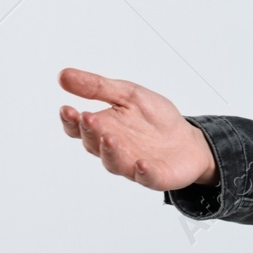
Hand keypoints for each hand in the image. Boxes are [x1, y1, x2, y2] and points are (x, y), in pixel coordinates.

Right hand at [58, 68, 218, 189]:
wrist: (189, 140)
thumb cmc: (155, 119)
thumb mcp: (128, 95)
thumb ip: (98, 87)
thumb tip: (63, 75)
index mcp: (104, 128)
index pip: (78, 127)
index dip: (71, 120)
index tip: (67, 109)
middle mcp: (113, 149)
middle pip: (93, 143)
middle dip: (90, 131)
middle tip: (88, 117)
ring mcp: (132, 164)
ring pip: (114, 162)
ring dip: (110, 151)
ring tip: (109, 137)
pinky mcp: (154, 176)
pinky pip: (146, 177)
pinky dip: (143, 171)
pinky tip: (142, 163)